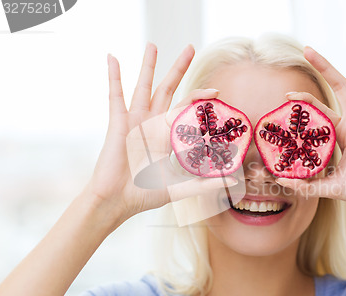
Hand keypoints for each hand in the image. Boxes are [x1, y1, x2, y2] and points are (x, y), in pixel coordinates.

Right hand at [85, 43, 234, 226]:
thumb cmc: (144, 195)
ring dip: (148, 65)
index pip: (186, 109)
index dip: (200, 97)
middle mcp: (152, 124)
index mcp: (166, 136)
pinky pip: (115, 95)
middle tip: (190, 47)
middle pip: (167, 89)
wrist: (116, 201)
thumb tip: (232, 183)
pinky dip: (114, 76)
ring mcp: (134, 121)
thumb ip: (205, 184)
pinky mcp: (118, 123)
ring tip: (152, 44)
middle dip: (178, 68)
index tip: (216, 90)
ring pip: (143, 86)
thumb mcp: (180, 188)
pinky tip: (113, 58)